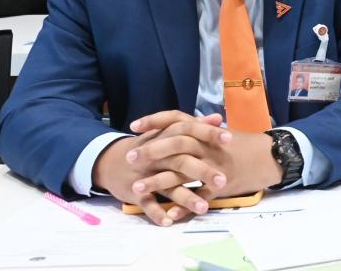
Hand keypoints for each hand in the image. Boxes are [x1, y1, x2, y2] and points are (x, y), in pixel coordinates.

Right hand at [93, 111, 230, 225]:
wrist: (111, 160)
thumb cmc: (148, 146)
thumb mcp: (167, 133)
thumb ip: (194, 125)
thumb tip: (217, 117)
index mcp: (166, 138)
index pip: (189, 132)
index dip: (208, 134)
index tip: (229, 139)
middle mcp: (157, 155)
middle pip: (181, 161)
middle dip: (202, 171)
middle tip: (223, 181)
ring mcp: (146, 174)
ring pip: (167, 186)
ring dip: (185, 197)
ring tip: (204, 208)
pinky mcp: (135, 192)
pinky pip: (147, 204)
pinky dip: (157, 213)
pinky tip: (170, 222)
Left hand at [127, 111, 281, 222]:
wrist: (272, 156)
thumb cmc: (246, 144)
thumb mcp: (222, 132)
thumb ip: (200, 129)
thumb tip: (179, 124)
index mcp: (207, 130)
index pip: (177, 119)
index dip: (155, 120)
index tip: (134, 126)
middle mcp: (209, 145)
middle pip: (176, 144)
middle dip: (151, 151)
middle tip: (130, 158)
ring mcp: (215, 165)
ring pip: (183, 173)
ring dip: (158, 182)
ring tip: (137, 189)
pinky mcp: (222, 185)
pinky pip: (200, 196)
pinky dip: (184, 206)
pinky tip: (168, 214)